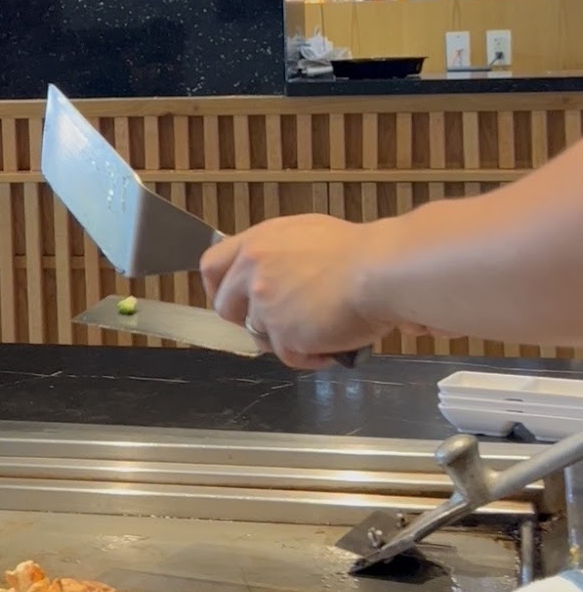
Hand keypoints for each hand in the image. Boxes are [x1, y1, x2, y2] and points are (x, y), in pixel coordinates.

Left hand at [200, 215, 398, 369]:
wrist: (379, 270)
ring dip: (286, 338)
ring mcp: (265, 304)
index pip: (212, 266)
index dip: (219, 287)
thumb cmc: (358, 251)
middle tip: (280, 323)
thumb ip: (279, 254)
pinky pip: (289, 356)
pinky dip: (310, 356)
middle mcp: (253, 271)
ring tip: (320, 331)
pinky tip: (331, 346)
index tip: (231, 299)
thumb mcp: (307, 234)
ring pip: (259, 334)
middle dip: (249, 319)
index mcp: (258, 242)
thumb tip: (277, 272)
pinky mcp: (283, 333)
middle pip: (225, 307)